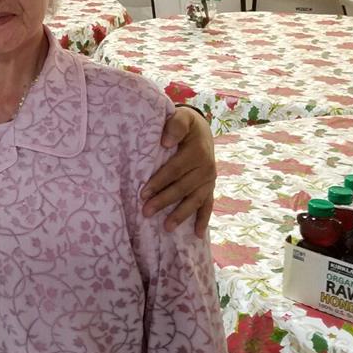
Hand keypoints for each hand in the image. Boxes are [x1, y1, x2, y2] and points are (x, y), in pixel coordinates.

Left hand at [142, 105, 215, 237]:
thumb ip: (175, 126)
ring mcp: (209, 180)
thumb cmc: (186, 124)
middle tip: (146, 212)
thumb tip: (165, 141)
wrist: (203, 129)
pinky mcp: (210, 187)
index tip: (142, 193)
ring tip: (166, 228)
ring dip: (181, 215)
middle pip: (182, 188)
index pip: (174, 170)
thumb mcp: (182, 118)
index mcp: (197, 152)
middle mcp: (206, 168)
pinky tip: (198, 234)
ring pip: (194, 200)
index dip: (159, 182)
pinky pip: (208, 205)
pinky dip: (204, 220)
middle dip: (164, 201)